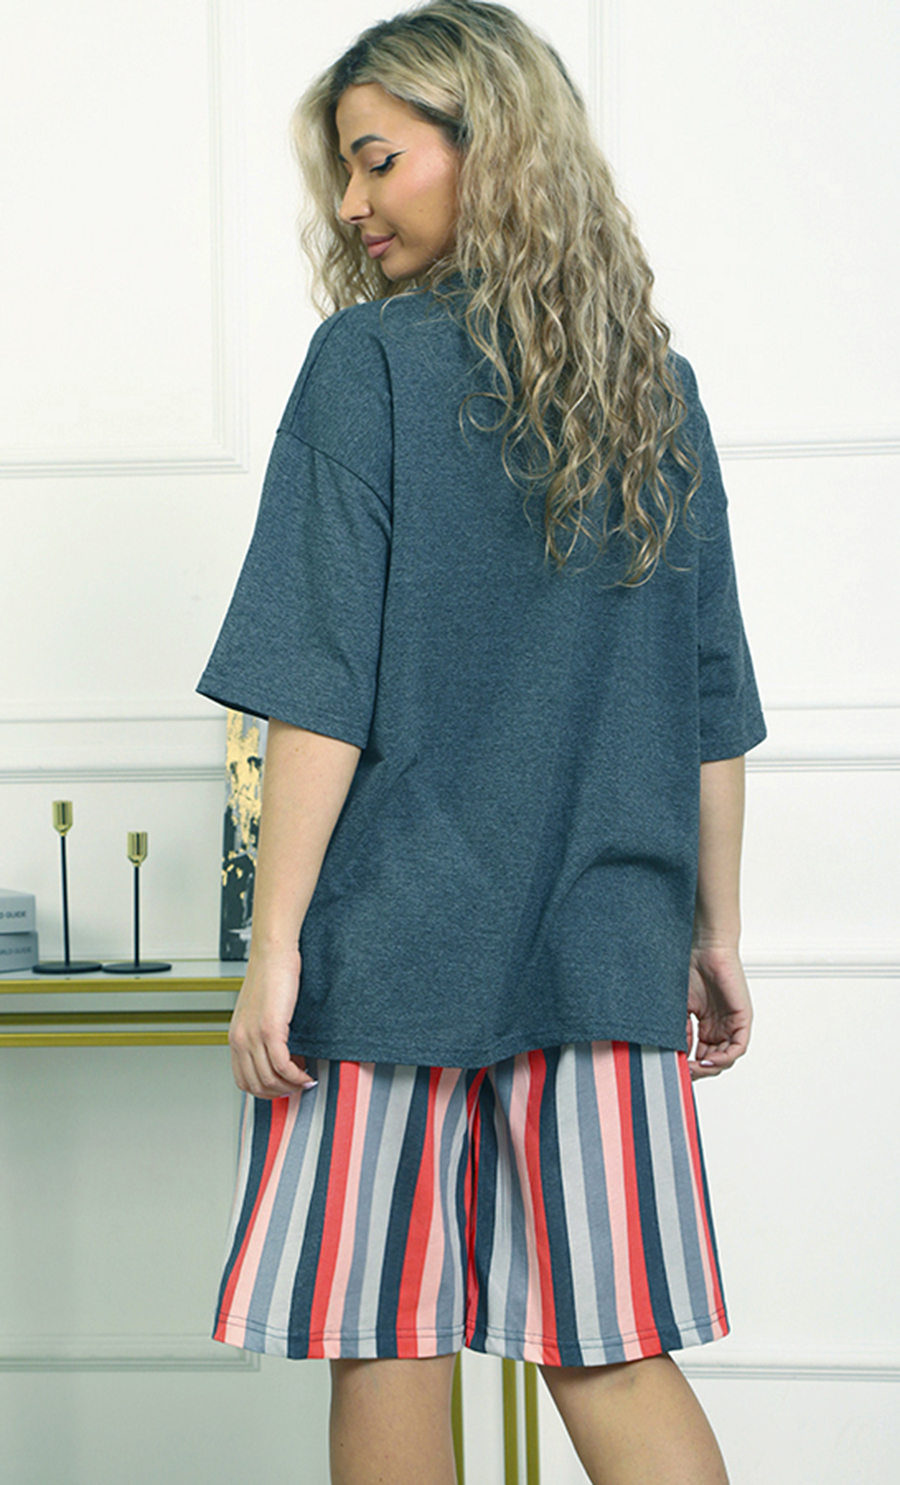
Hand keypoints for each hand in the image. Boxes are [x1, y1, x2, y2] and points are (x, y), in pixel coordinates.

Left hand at [228, 946, 316, 1098]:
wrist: (272, 953)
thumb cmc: (270, 975)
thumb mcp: (259, 1011)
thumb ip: (261, 1034)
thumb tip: (280, 1055)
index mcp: (235, 1037)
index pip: (243, 1081)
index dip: (265, 1091)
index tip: (283, 1087)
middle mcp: (240, 1039)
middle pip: (256, 1086)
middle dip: (279, 1093)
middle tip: (298, 1087)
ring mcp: (253, 1036)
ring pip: (270, 1079)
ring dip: (291, 1086)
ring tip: (306, 1080)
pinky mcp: (270, 1029)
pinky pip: (283, 1065)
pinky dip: (297, 1076)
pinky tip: (307, 1073)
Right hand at [686, 942, 752, 1079]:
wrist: (706, 948)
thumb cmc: (692, 969)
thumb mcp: (681, 1007)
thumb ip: (681, 1030)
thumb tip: (676, 1053)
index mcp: (707, 1025)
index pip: (701, 1055)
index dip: (690, 1065)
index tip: (676, 1069)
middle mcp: (720, 1027)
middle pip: (714, 1060)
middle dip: (699, 1070)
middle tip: (685, 1071)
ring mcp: (732, 1024)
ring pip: (726, 1057)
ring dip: (711, 1067)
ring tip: (695, 1067)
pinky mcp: (742, 1019)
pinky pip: (738, 1047)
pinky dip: (724, 1057)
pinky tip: (708, 1060)